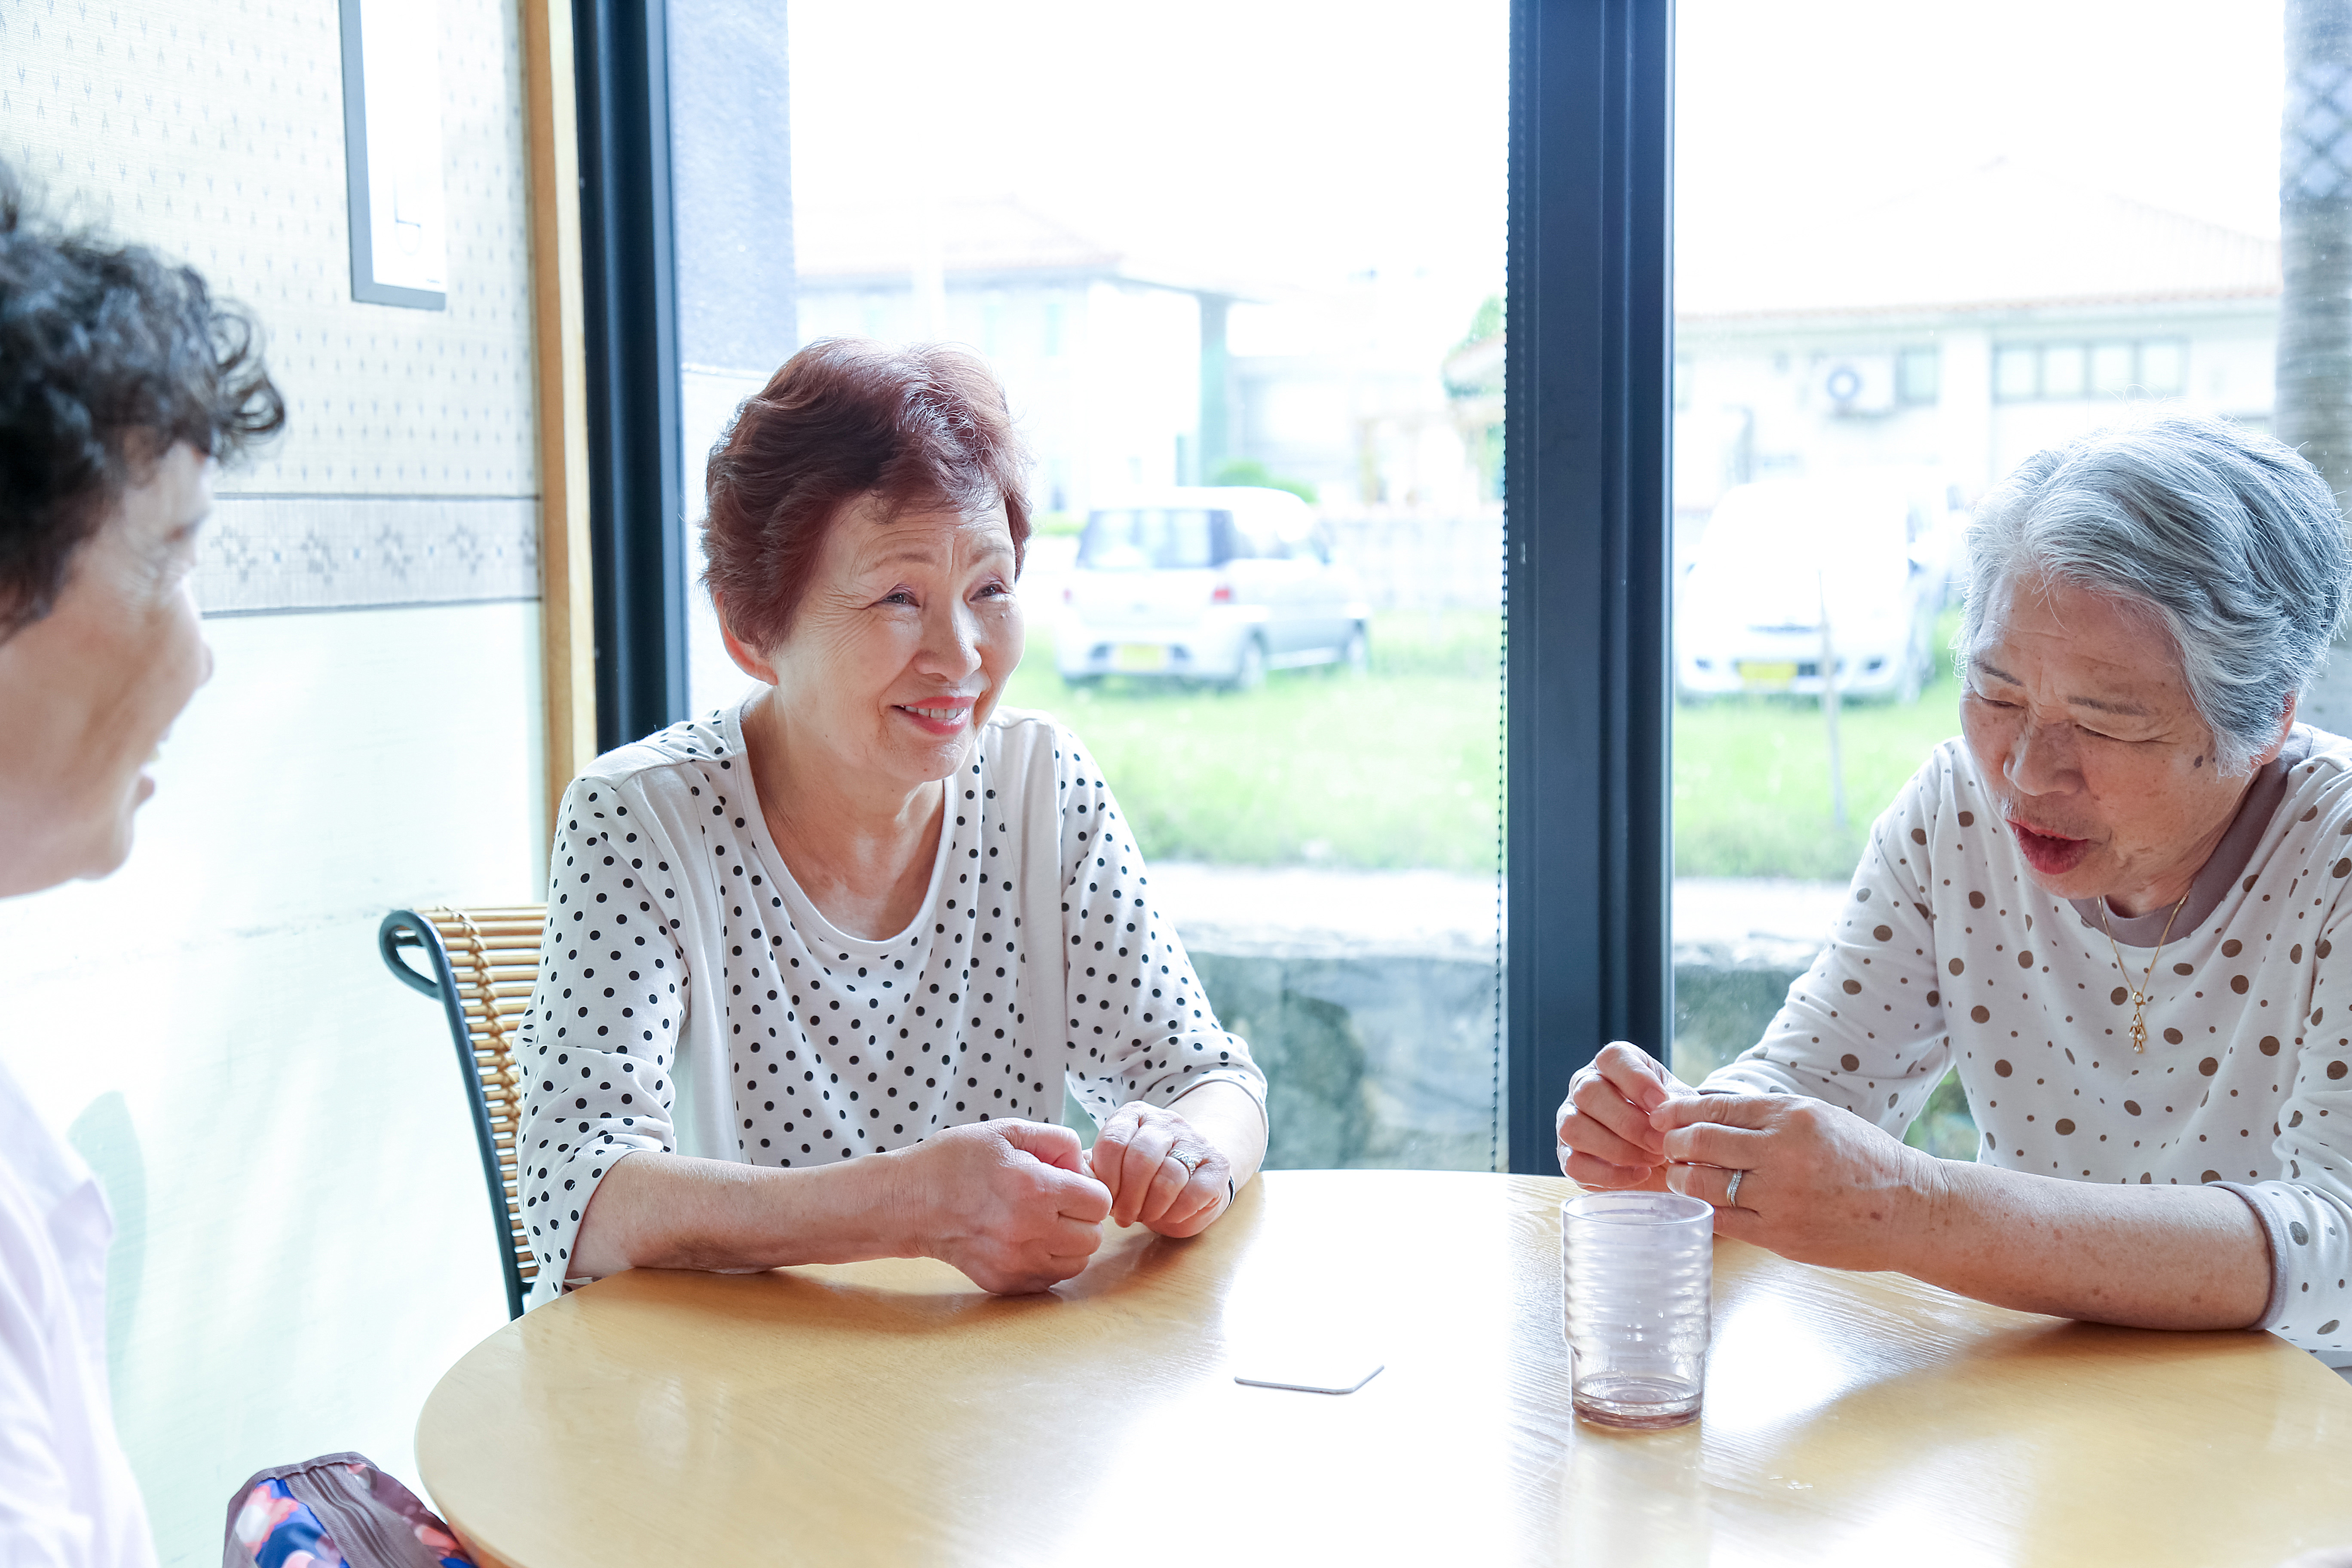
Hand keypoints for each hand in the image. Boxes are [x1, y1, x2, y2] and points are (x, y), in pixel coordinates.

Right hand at [887, 1120, 1111, 1293]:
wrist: (910, 1201)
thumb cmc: (956, 1161)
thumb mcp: (1007, 1132)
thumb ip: (1057, 1141)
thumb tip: (1085, 1166)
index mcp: (1035, 1189)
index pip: (1099, 1202)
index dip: (1089, 1189)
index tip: (1070, 1183)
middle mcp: (1029, 1231)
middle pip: (1093, 1237)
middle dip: (1082, 1217)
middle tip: (1058, 1203)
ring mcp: (1016, 1263)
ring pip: (1077, 1263)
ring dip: (1070, 1243)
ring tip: (1043, 1223)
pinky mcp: (1004, 1283)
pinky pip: (1050, 1279)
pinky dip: (1048, 1262)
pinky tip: (1026, 1240)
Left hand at [1089, 1100, 1230, 1236]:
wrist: (1195, 1172)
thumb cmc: (1145, 1175)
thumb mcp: (1116, 1166)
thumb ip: (1094, 1168)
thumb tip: (1073, 1177)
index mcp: (1134, 1116)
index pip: (1113, 1143)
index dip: (1107, 1180)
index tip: (1106, 1200)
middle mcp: (1166, 1121)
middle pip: (1141, 1158)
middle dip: (1128, 1197)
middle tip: (1124, 1216)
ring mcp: (1195, 1140)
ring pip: (1168, 1176)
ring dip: (1152, 1207)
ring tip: (1146, 1216)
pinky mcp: (1218, 1165)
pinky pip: (1194, 1192)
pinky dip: (1177, 1212)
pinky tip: (1169, 1215)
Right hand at [1555, 1041, 1690, 1189]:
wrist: (1667, 1152)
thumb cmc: (1670, 1119)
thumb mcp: (1680, 1104)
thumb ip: (1675, 1104)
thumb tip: (1663, 1115)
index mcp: (1612, 1065)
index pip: (1611, 1057)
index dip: (1635, 1079)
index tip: (1661, 1102)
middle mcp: (1583, 1087)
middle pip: (1588, 1093)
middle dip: (1629, 1122)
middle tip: (1660, 1142)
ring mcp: (1570, 1120)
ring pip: (1573, 1128)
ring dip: (1617, 1148)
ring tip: (1652, 1159)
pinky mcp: (1568, 1156)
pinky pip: (1575, 1165)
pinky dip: (1609, 1175)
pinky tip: (1639, 1174)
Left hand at [1651, 1091, 1939, 1269]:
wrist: (1910, 1209)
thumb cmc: (1863, 1159)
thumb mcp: (1820, 1117)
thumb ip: (1767, 1115)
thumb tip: (1706, 1111)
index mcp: (1792, 1117)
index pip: (1716, 1107)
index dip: (1679, 1111)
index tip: (1663, 1115)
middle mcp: (1783, 1154)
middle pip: (1700, 1142)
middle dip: (1674, 1142)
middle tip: (1667, 1145)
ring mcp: (1780, 1198)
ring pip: (1703, 1183)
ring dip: (1682, 1177)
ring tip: (1681, 1174)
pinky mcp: (1779, 1235)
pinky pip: (1722, 1220)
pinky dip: (1704, 1208)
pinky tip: (1702, 1201)